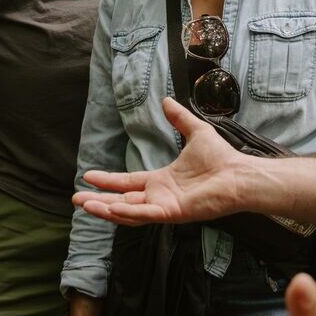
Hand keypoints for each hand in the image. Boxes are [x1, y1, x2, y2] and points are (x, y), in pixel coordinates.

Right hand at [73, 97, 256, 225]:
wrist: (239, 173)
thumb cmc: (221, 158)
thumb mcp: (195, 132)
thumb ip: (179, 119)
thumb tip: (167, 101)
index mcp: (161, 181)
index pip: (128, 182)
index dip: (108, 181)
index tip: (88, 176)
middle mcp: (159, 196)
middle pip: (122, 201)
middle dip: (99, 200)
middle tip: (76, 198)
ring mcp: (164, 207)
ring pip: (128, 212)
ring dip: (106, 209)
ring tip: (85, 205)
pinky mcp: (172, 213)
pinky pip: (144, 215)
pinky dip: (127, 213)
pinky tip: (109, 209)